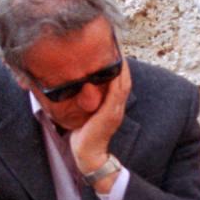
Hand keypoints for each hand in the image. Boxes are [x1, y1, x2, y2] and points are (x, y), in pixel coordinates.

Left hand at [70, 60, 130, 176]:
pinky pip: (116, 93)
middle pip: (124, 79)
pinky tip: (113, 67)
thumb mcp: (86, 114)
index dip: (119, 66)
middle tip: (116, 43)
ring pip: (123, 83)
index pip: (120, 81)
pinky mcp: (110, 114)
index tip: (114, 51)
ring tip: (116, 50)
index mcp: (113, 106)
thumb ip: (86, 102)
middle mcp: (117, 106)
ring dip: (121, 66)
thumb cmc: (84, 136)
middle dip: (121, 61)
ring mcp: (115, 110)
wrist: (88, 155)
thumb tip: (75, 88)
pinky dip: (116, 79)